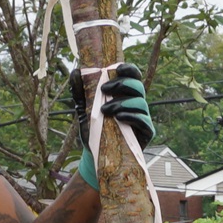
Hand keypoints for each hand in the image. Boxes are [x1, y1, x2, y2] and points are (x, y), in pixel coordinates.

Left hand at [67, 61, 153, 186]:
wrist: (95, 155)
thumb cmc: (94, 131)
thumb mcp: (83, 110)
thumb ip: (80, 92)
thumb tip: (75, 72)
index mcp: (126, 95)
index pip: (133, 76)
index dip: (129, 69)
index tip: (116, 68)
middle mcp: (137, 104)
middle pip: (138, 86)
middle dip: (121, 84)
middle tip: (103, 89)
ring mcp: (143, 118)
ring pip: (141, 102)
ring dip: (122, 102)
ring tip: (105, 110)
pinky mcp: (146, 132)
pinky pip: (143, 120)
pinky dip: (131, 116)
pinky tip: (118, 118)